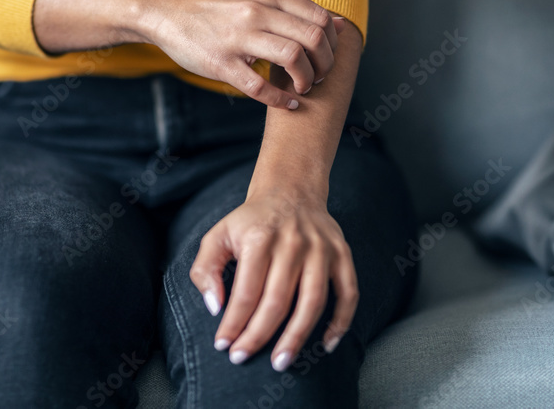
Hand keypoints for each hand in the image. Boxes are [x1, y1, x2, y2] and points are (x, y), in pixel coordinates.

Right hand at [139, 0, 345, 108]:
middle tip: (318, 77)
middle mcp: (257, 12)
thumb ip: (294, 9)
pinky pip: (260, 87)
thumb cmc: (218, 8)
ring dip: (307, 80)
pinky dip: (282, 100)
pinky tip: (288, 103)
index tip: (325, 58)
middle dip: (324, 64)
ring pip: (293, 59)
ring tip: (303, 87)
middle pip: (313, 39)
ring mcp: (238, 38)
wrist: (169, 12)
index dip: (332, 44)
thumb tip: (337, 23)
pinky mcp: (222, 64)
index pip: (321, 19)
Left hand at [188, 170, 357, 371]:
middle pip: (277, 301)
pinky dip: (341, 321)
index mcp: (259, 238)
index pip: (245, 292)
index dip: (234, 323)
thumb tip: (214, 306)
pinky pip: (348, 293)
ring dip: (297, 337)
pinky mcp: (342, 254)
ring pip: (312, 302)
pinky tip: (327, 344)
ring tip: (281, 361)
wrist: (290, 191)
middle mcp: (292, 243)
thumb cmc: (251, 221)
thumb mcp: (218, 234)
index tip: (224, 346)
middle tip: (244, 358)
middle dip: (259, 336)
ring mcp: (321, 249)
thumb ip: (206, 269)